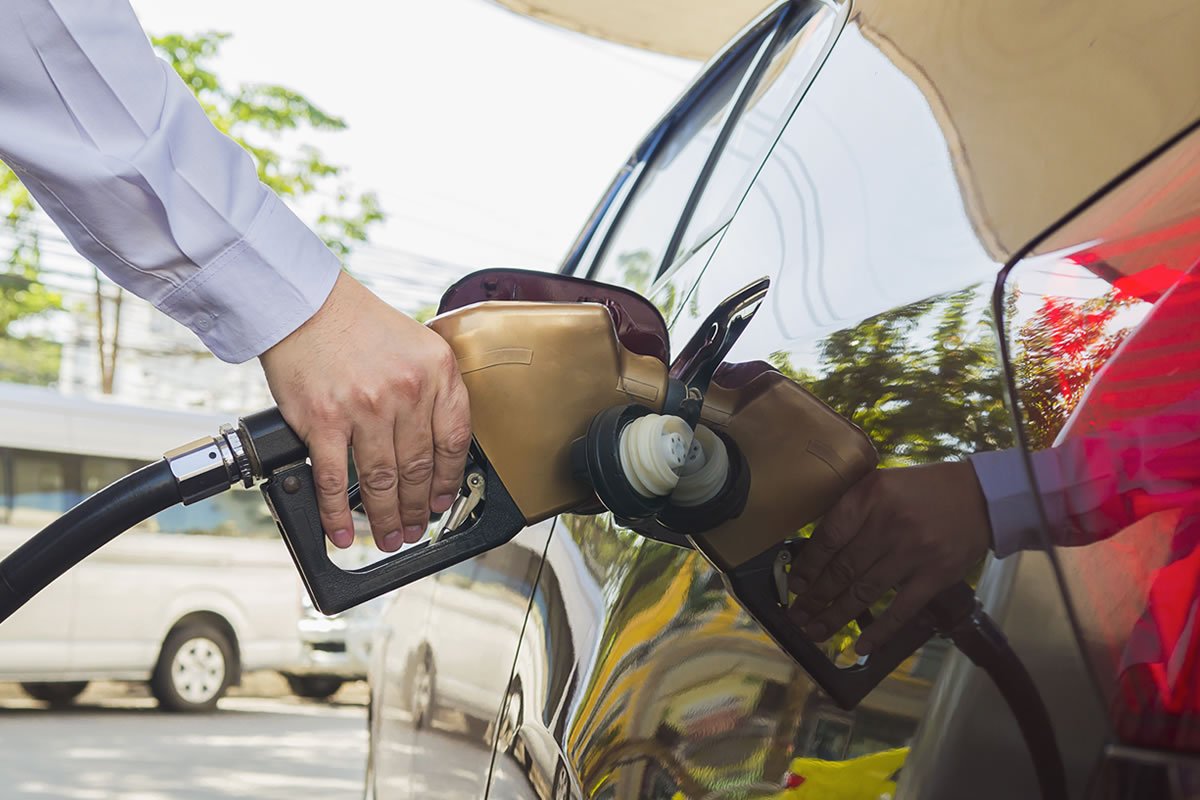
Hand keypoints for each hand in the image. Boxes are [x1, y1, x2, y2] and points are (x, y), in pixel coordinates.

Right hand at [260, 272, 470, 551]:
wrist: (305, 303)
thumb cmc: (357, 323)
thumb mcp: (417, 346)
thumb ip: (433, 391)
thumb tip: (436, 447)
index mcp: (437, 372)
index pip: (454, 441)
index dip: (449, 481)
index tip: (443, 501)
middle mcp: (407, 391)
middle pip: (419, 468)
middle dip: (418, 509)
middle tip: (416, 529)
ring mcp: (366, 408)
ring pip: (382, 481)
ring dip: (386, 518)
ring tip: (389, 537)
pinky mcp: (324, 421)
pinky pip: (334, 480)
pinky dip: (338, 515)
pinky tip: (343, 533)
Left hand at [787, 461, 991, 655]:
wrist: (983, 496)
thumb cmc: (924, 489)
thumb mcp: (881, 483)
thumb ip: (852, 509)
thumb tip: (818, 547)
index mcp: (869, 497)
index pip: (828, 538)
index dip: (808, 566)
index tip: (795, 585)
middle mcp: (887, 525)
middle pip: (842, 569)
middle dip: (815, 597)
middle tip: (797, 616)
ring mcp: (912, 553)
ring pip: (864, 592)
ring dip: (836, 616)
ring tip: (815, 631)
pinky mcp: (935, 576)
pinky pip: (901, 610)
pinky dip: (879, 632)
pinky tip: (860, 647)